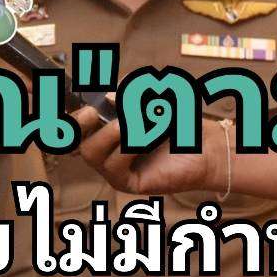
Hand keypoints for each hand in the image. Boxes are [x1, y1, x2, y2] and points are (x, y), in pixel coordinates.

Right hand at [72, 103, 219, 194]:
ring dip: (108, 134)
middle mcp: (106, 150)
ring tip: (128, 123)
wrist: (206, 146)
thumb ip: (128, 92)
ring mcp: (115, 169)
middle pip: (74, 140)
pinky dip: (126, 148)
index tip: (76, 98)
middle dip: (79, 123)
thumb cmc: (179, 122)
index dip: (71, 113)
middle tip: (94, 111)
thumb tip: (107, 96)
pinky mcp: (128, 183)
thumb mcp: (151, 98)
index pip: (75, 123)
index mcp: (106, 128)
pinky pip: (114, 167)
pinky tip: (144, 140)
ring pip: (91, 153)